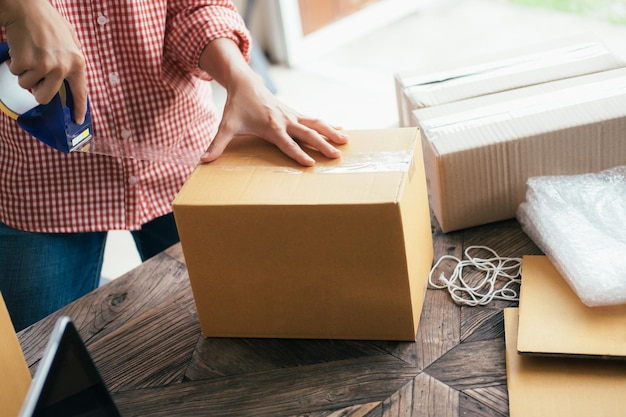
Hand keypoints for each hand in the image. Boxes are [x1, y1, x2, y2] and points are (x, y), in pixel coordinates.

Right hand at [1, 0, 86, 122]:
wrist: (27, 9)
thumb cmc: (47, 22)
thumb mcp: (71, 40)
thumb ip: (72, 60)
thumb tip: (71, 79)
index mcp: (77, 63)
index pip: (80, 92)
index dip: (78, 108)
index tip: (76, 120)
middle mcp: (63, 67)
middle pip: (45, 97)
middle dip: (36, 91)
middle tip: (34, 79)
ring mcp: (44, 66)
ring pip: (27, 85)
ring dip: (23, 73)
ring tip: (28, 55)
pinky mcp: (26, 63)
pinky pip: (16, 73)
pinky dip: (14, 63)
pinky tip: (20, 50)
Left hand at [198, 38, 347, 166]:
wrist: (246, 83)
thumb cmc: (237, 107)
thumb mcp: (226, 125)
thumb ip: (217, 145)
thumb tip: (203, 161)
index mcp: (271, 126)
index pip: (287, 144)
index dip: (298, 154)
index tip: (310, 164)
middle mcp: (285, 120)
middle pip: (307, 134)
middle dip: (322, 145)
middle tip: (336, 156)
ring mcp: (292, 115)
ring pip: (316, 123)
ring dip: (331, 132)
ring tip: (346, 142)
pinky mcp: (295, 113)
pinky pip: (314, 119)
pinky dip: (327, 124)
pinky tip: (340, 129)